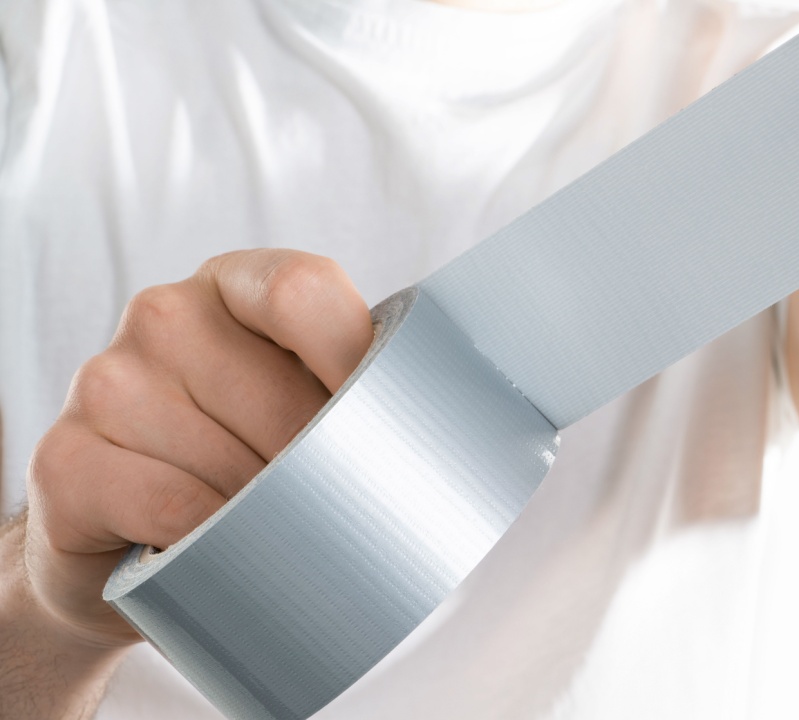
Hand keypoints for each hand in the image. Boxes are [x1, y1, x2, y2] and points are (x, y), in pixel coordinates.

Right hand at [21, 250, 371, 647]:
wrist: (130, 545)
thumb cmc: (242, 462)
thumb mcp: (303, 406)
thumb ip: (354, 388)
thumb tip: (436, 414)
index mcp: (233, 285)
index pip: (303, 289)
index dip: (355, 362)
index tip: (384, 424)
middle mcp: (163, 315)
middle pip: (280, 392)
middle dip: (318, 467)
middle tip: (321, 503)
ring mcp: (106, 380)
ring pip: (230, 459)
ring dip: (263, 513)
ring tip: (257, 523)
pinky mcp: (65, 456)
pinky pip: (173, 506)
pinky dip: (207, 540)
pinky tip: (208, 542)